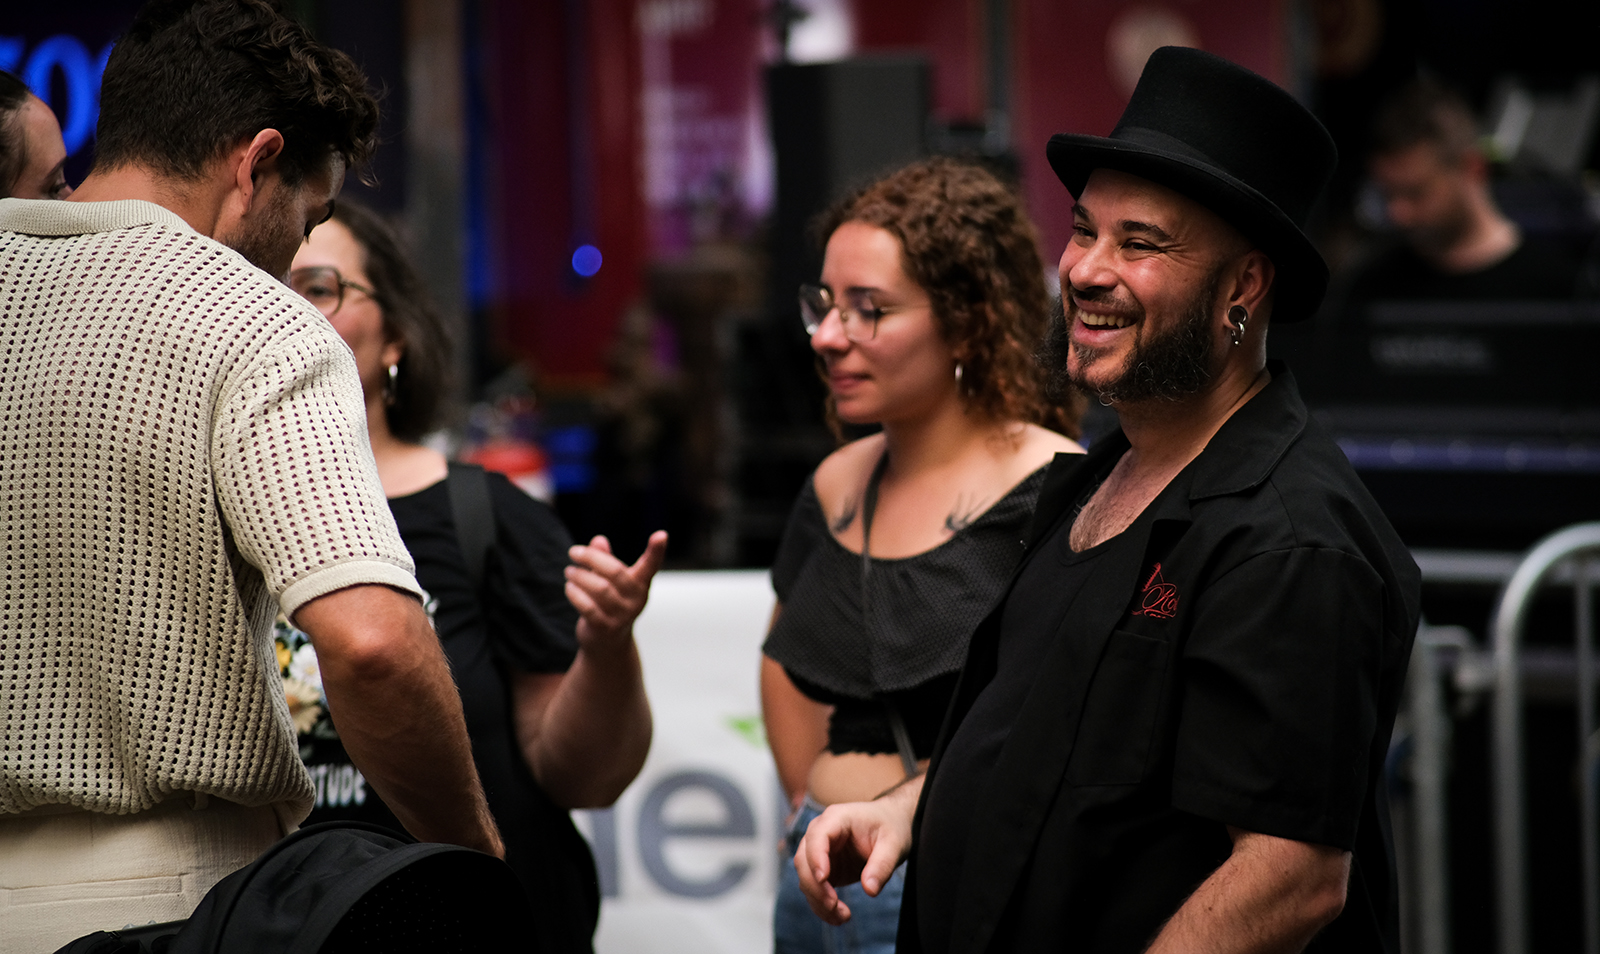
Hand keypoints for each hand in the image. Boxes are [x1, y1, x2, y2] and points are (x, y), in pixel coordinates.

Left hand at [564, 531, 667, 650]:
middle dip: (591, 558)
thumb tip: (598, 540)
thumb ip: (605, 559)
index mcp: (641, 584)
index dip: (656, 551)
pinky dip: (575, 594)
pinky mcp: (606, 628)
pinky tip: (568, 587)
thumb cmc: (609, 604)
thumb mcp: (610, 581)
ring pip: (599, 589)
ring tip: (569, 571)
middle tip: (574, 552)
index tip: (661, 535)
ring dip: (580, 576)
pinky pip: (588, 607)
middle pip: (614, 572)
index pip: (651, 565)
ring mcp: (623, 616)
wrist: (607, 644)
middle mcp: (636, 599)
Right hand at [794, 789, 916, 924]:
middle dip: (816, 886)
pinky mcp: (823, 868)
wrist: (890, 824)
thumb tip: (870, 890)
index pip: (817, 836)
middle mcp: (821, 833)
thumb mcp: (894, 844)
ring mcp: (819, 851)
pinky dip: (822, 905)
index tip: (823, 879)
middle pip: (804, 860)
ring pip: (806, 878)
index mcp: (836, 818)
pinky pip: (814, 889)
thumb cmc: (890, 827)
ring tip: (842, 917)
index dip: (816, 857)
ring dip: (818, 900)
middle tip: (835, 905)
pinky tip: (838, 917)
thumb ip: (882, 865)